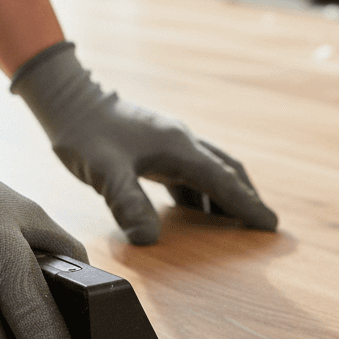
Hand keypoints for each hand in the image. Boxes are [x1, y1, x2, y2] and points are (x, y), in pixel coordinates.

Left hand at [11, 43, 278, 244]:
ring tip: (235, 220)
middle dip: (247, 198)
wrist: (67, 99)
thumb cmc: (85, 134)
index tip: (271, 225)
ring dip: (226, 193)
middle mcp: (183, 142)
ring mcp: (171, 141)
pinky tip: (195, 206)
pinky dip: (202, 189)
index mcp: (179, 148)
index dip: (248, 205)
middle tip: (263, 223)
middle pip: (227, 171)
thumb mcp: (105, 173)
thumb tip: (149, 240)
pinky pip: (191, 170)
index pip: (223, 181)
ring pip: (212, 168)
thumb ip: (128, 204)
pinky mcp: (158, 145)